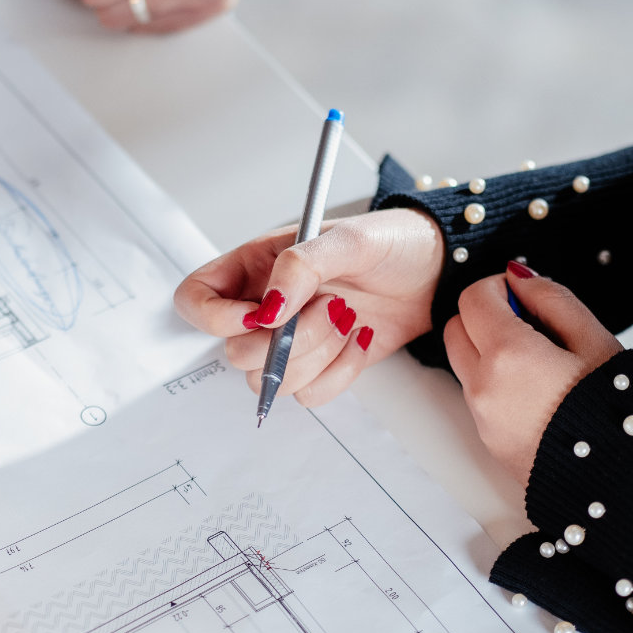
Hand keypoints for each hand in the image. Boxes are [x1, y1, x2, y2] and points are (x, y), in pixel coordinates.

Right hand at [174, 208, 444, 405]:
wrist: (437, 272)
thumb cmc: (391, 243)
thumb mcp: (348, 238)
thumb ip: (301, 266)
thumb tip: (268, 308)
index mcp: (253, 267)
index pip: (195, 301)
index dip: (215, 318)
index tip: (261, 316)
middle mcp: (263, 307)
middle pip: (234, 353)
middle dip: (286, 341)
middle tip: (331, 307)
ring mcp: (290, 341)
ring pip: (270, 380)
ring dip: (316, 355)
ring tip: (349, 317)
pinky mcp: (320, 366)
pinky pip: (309, 394)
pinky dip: (339, 373)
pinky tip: (359, 340)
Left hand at [445, 263, 621, 487]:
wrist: (625, 486)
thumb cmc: (620, 415)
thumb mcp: (596, 341)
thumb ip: (552, 298)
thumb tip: (519, 277)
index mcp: (509, 356)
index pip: (472, 298)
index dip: (497, 287)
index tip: (523, 293)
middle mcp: (484, 388)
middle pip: (455, 329)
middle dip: (483, 316)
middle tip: (529, 323)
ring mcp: (483, 419)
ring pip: (463, 364)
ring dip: (488, 350)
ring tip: (542, 361)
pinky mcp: (489, 442)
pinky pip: (478, 398)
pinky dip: (495, 383)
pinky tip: (541, 392)